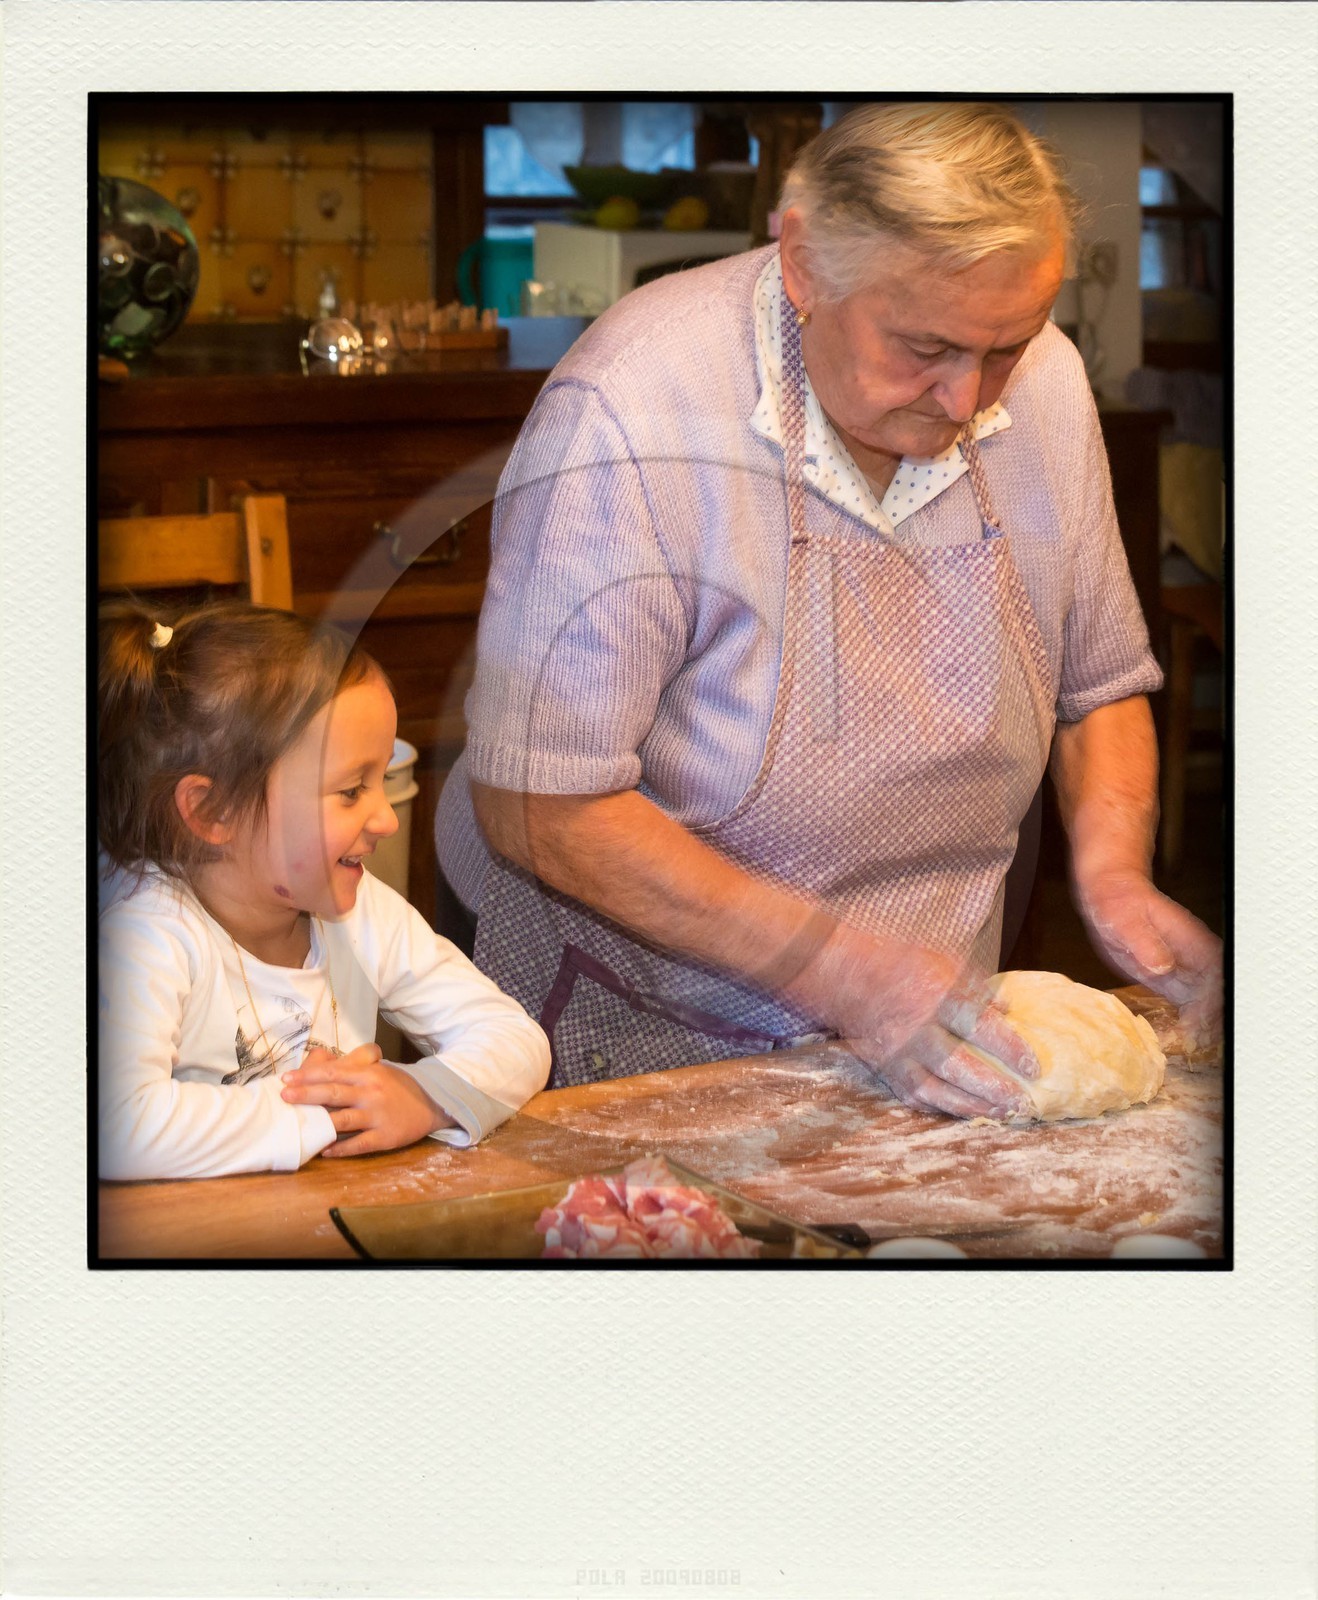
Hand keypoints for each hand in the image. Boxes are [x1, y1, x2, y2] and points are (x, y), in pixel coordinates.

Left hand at [280, 1042, 455, 1156]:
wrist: (433, 1103)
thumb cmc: (398, 1086)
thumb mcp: (378, 1069)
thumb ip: (351, 1067)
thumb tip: (318, 1059)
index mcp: (368, 1073)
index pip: (333, 1072)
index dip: (308, 1075)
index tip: (286, 1078)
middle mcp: (371, 1092)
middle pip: (334, 1093)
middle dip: (307, 1094)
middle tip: (284, 1096)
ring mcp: (378, 1115)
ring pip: (344, 1119)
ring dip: (320, 1122)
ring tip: (299, 1124)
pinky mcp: (385, 1137)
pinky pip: (360, 1144)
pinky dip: (341, 1148)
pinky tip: (325, 1150)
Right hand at [804, 929, 1041, 1118]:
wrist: (845, 975)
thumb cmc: (901, 965)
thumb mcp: (943, 963)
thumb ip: (977, 988)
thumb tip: (1010, 1010)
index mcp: (936, 995)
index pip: (979, 1026)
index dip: (1009, 1049)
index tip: (1034, 1066)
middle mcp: (916, 1027)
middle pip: (960, 1065)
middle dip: (994, 1088)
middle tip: (1022, 1102)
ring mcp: (897, 1052)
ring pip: (937, 1089)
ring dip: (971, 1105)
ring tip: (1000, 1114)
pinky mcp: (885, 1068)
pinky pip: (914, 1095)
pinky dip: (940, 1107)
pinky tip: (961, 1111)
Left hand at [1076, 869, 1222, 1046]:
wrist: (1111, 898)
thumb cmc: (1120, 902)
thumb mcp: (1127, 919)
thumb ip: (1145, 942)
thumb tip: (1163, 965)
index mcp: (1193, 943)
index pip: (1216, 978)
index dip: (1210, 1004)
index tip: (1196, 1025)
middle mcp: (1196, 960)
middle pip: (1216, 998)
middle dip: (1208, 1024)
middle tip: (1189, 1045)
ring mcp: (1186, 972)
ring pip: (1204, 1008)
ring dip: (1198, 1030)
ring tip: (1181, 1049)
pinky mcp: (1171, 982)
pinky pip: (1186, 1010)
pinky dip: (1182, 1027)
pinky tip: (1171, 1041)